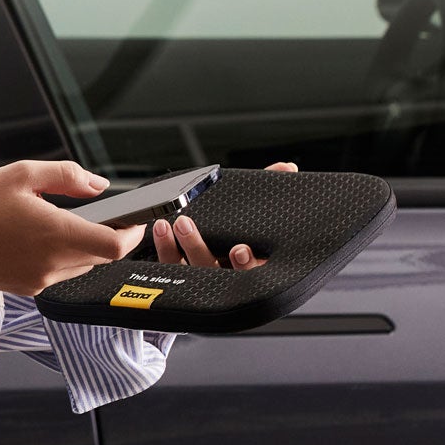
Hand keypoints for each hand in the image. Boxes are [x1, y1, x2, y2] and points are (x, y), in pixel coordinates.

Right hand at [0, 160, 142, 306]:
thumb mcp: (22, 174)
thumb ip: (68, 177)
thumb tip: (99, 184)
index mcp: (57, 233)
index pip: (116, 245)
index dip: (133, 233)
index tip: (135, 220)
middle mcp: (54, 263)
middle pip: (101, 256)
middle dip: (109, 236)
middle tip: (106, 214)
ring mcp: (41, 279)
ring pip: (81, 265)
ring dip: (83, 246)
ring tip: (62, 221)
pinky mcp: (28, 286)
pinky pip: (58, 272)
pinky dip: (60, 256)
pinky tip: (37, 236)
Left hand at [153, 161, 297, 269]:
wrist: (218, 245)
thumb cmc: (242, 229)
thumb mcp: (256, 211)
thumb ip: (271, 190)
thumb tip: (287, 167)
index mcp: (249, 265)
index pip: (250, 273)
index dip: (245, 264)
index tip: (240, 249)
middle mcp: (223, 275)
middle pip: (211, 270)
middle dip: (197, 248)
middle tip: (186, 224)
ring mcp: (199, 277)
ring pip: (185, 269)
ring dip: (173, 247)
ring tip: (165, 224)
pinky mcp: (177, 276)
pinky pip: (167, 267)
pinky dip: (162, 248)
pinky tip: (157, 231)